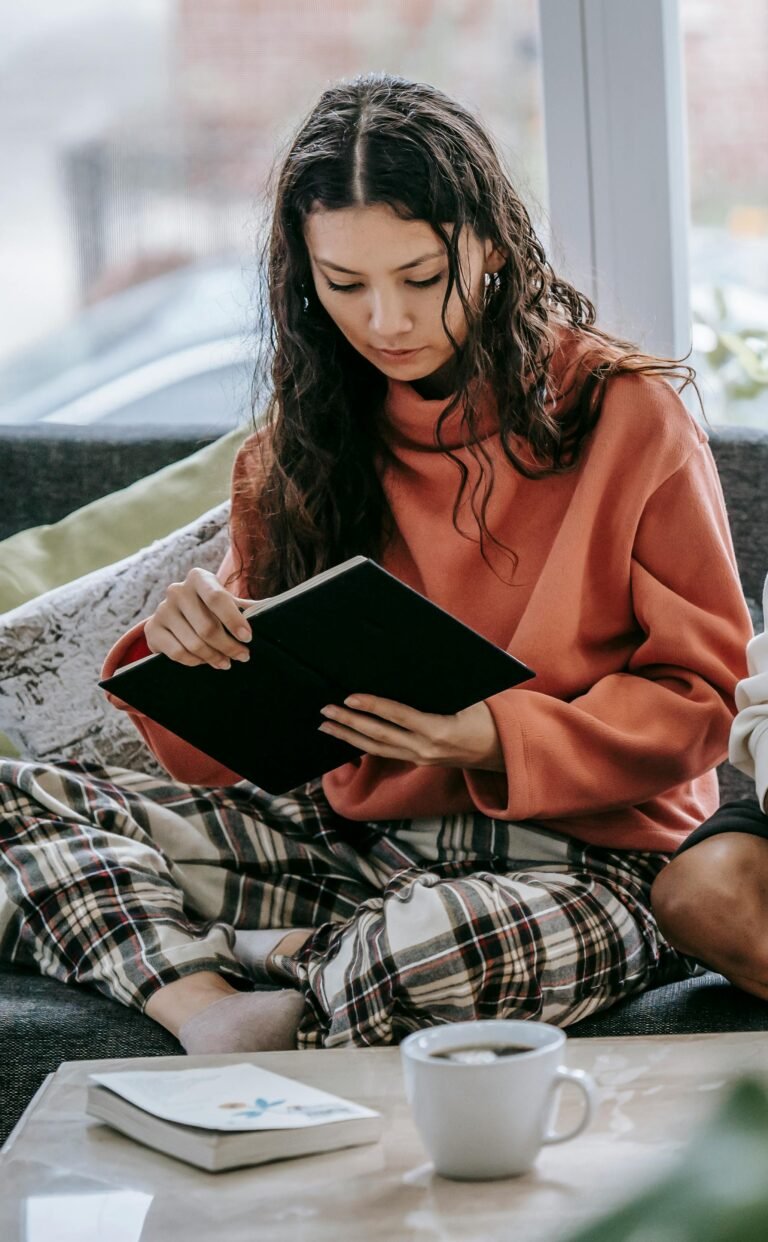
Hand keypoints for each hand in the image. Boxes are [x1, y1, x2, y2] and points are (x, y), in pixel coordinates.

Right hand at [144, 567, 253, 669]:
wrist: (175, 614)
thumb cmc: (209, 606)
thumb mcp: (227, 601)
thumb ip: (248, 606)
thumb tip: (276, 607)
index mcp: (199, 578)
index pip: (217, 598)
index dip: (234, 620)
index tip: (248, 638)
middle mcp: (177, 590)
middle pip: (207, 627)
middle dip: (228, 646)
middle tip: (243, 656)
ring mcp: (162, 610)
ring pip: (193, 643)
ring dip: (214, 657)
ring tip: (226, 662)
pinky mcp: (152, 629)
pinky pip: (177, 653)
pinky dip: (195, 662)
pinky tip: (205, 662)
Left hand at [318, 694, 504, 770]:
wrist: (499, 750)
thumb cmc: (483, 716)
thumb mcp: (466, 698)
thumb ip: (435, 689)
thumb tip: (406, 667)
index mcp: (438, 730)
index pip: (398, 717)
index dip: (373, 707)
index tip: (350, 698)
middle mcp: (425, 749)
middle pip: (379, 737)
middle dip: (349, 723)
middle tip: (326, 711)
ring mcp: (419, 759)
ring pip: (376, 749)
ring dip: (348, 736)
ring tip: (325, 725)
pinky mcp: (417, 762)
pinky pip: (384, 754)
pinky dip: (361, 745)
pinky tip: (345, 737)